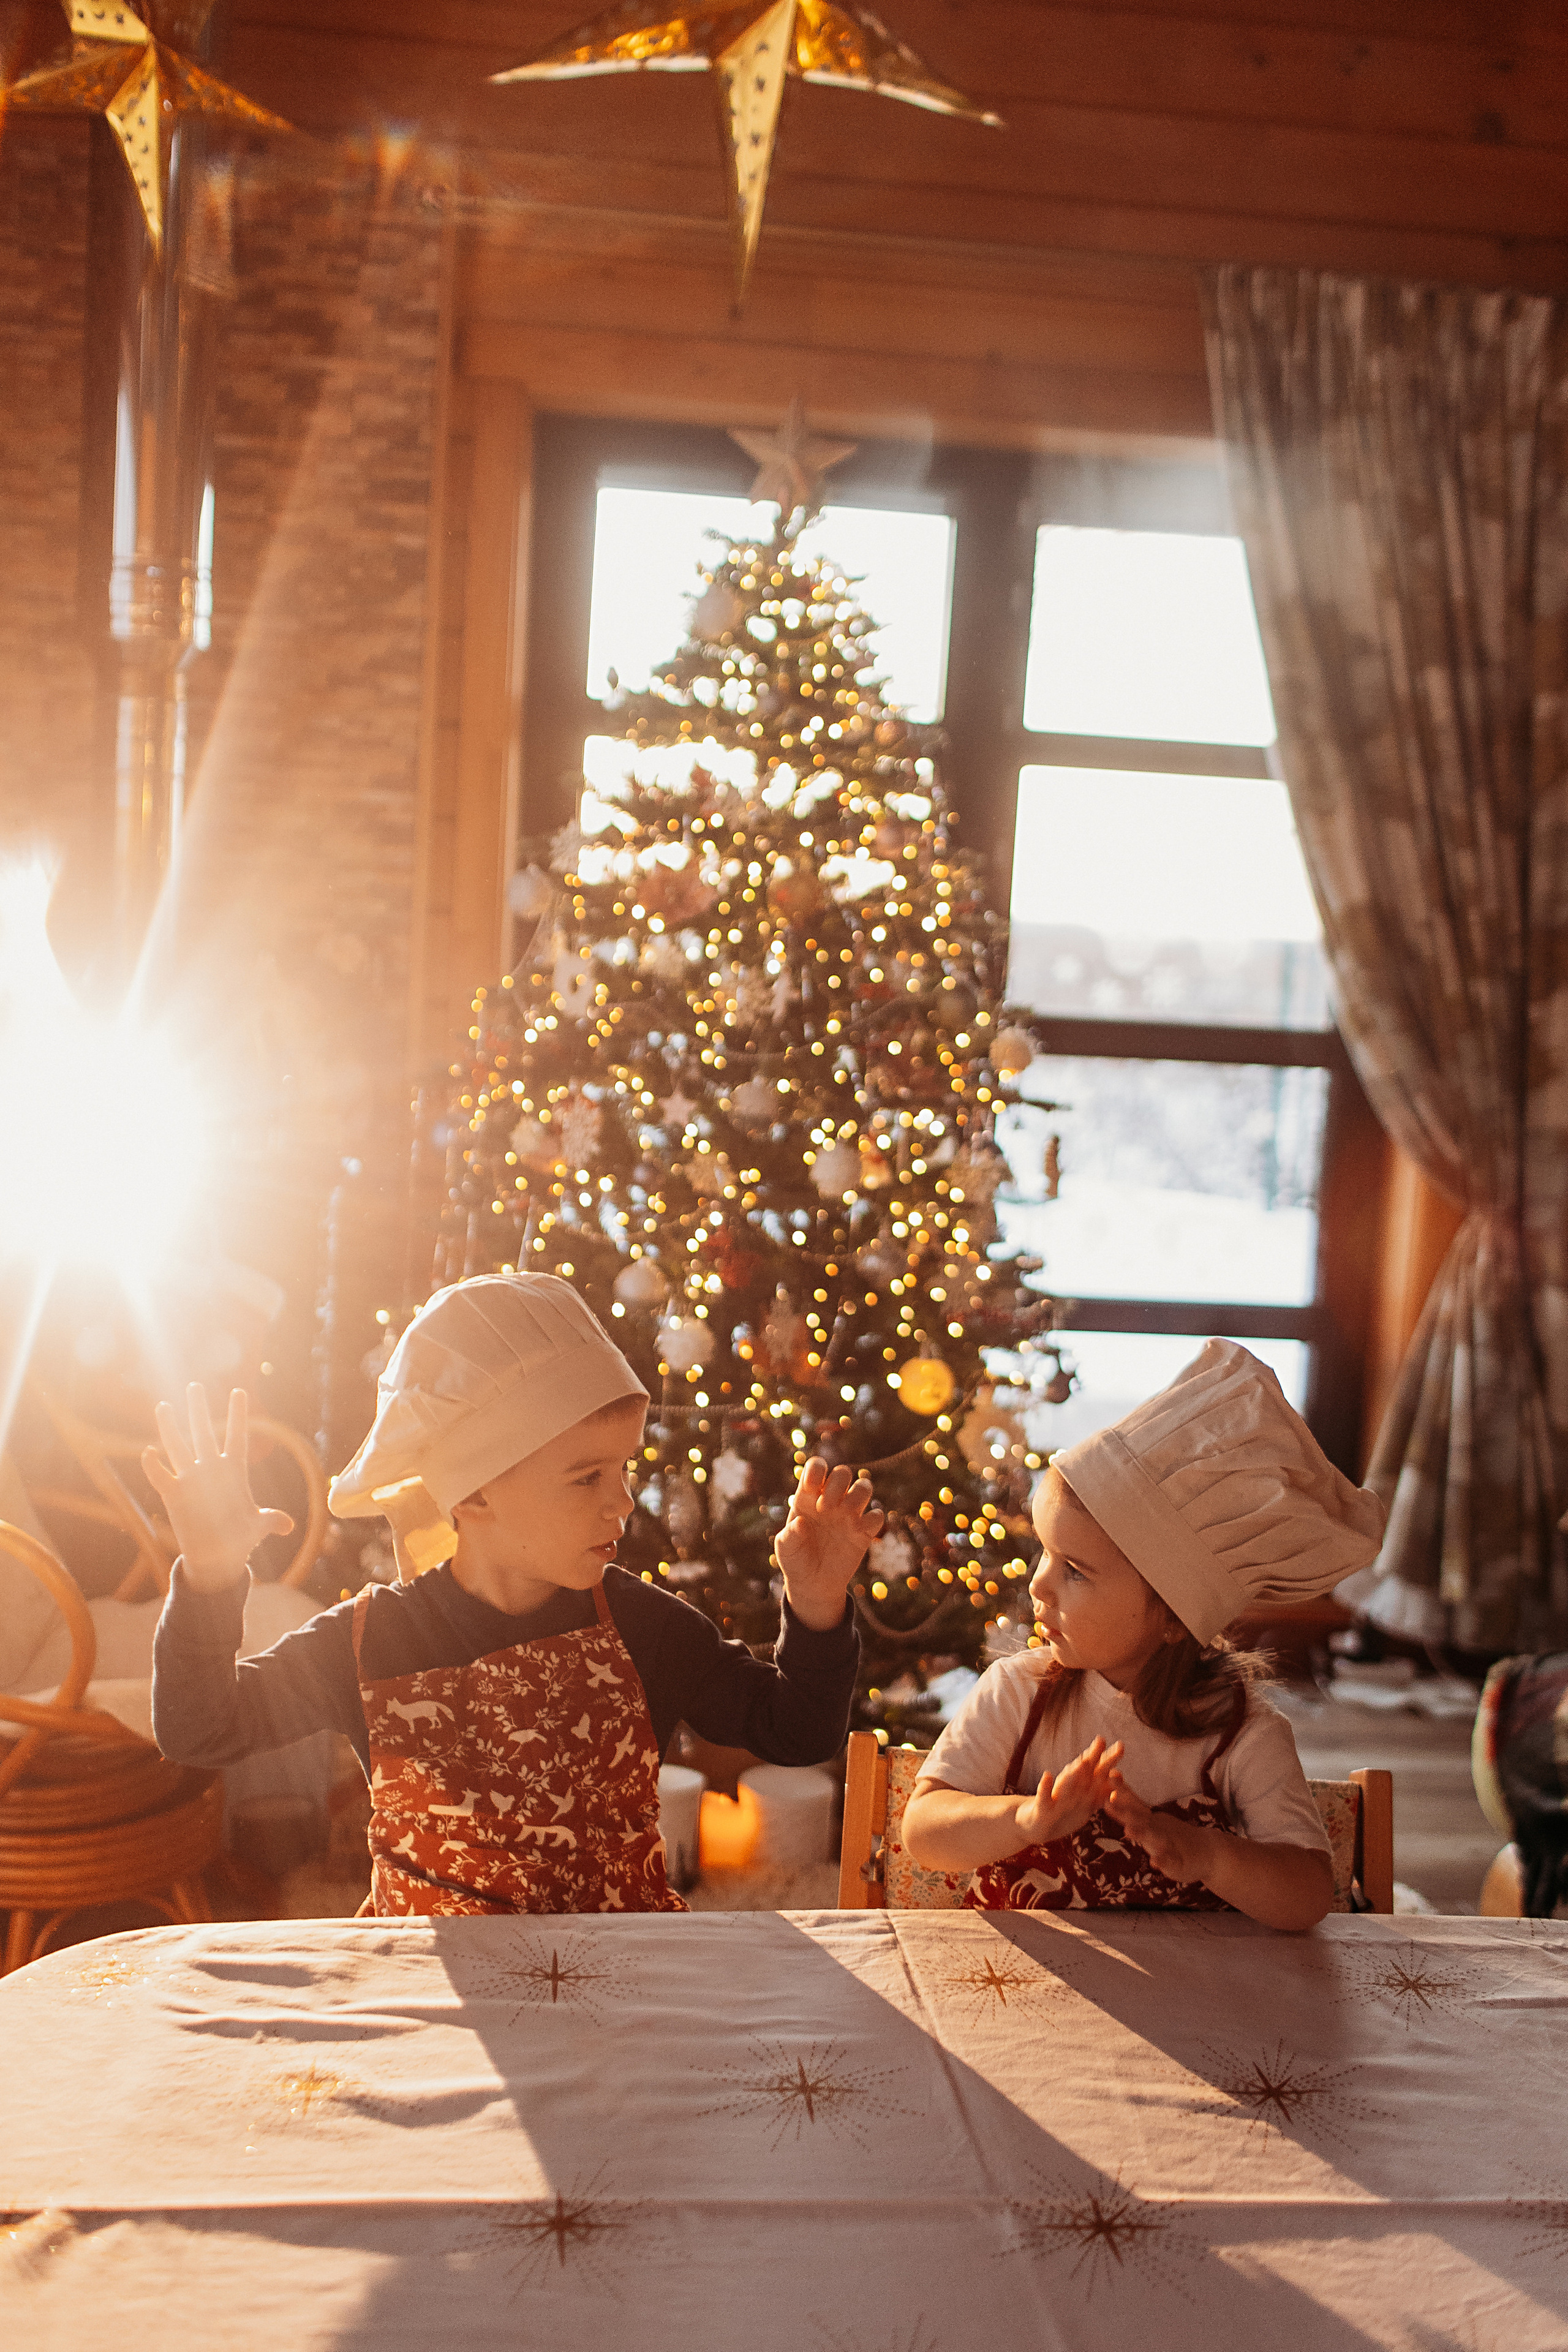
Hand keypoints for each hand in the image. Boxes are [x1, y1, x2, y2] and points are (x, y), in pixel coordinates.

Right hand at [141, 1385, 293, 1592]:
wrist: (217, 1556)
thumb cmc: (240, 1538)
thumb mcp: (257, 1527)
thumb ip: (271, 1521)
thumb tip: (287, 1526)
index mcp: (234, 1472)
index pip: (237, 1437)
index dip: (237, 1415)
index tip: (238, 1391)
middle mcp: (211, 1470)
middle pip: (203, 1434)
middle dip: (199, 1411)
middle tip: (195, 1386)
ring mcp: (191, 1480)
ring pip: (178, 1448)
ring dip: (170, 1428)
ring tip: (163, 1405)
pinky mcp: (175, 1496)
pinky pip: (162, 1477)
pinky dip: (154, 1466)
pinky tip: (148, 1452)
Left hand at [774, 1456, 883, 1631]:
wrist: (812, 1584)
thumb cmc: (795, 1560)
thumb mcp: (785, 1549)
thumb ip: (789, 1535)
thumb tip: (801, 1522)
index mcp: (808, 1497)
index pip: (817, 1467)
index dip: (817, 1470)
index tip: (810, 1489)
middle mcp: (831, 1500)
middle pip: (844, 1472)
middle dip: (836, 1485)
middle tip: (824, 1509)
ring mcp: (849, 1515)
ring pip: (864, 1487)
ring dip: (856, 1497)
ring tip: (844, 1517)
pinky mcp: (864, 1532)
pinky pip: (877, 1516)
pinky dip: (872, 1519)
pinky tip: (857, 1532)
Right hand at [1016, 1734, 1123, 1845]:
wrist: (1035, 1826)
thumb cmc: (1062, 1810)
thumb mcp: (1083, 1803)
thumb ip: (1099, 1790)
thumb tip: (1118, 1776)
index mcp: (1080, 1787)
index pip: (1096, 1771)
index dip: (1109, 1760)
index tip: (1121, 1747)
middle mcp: (1067, 1787)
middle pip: (1083, 1771)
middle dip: (1094, 1756)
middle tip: (1103, 1740)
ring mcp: (1055, 1796)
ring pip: (1066, 1783)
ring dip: (1074, 1772)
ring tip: (1082, 1762)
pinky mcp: (1042, 1808)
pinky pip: (1043, 1797)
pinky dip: (1045, 1787)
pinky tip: (1047, 1776)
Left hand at [1105, 1775, 1208, 1884]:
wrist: (1206, 1853)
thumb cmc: (1172, 1836)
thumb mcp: (1151, 1820)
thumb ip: (1133, 1806)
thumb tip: (1111, 1790)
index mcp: (1149, 1821)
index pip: (1133, 1804)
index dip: (1121, 1791)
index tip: (1111, 1775)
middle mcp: (1157, 1830)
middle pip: (1139, 1819)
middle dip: (1124, 1811)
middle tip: (1109, 1800)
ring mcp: (1168, 1846)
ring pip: (1153, 1839)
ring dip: (1141, 1834)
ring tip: (1128, 1830)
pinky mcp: (1177, 1864)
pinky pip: (1169, 1863)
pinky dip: (1162, 1862)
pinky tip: (1155, 1862)